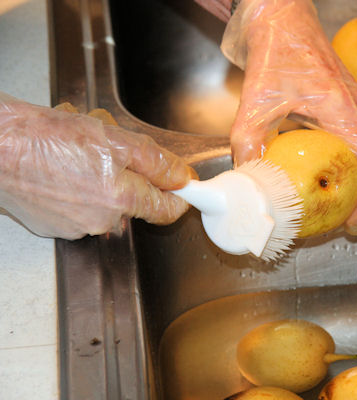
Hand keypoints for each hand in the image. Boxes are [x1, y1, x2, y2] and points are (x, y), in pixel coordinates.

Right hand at [0, 94, 191, 239]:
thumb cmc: (44, 139)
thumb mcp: (115, 139)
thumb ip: (156, 163)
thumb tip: (182, 178)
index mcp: (120, 200)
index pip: (165, 210)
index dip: (177, 195)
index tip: (180, 185)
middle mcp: (99, 221)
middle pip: (131, 196)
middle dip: (126, 169)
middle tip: (105, 143)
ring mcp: (73, 225)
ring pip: (102, 195)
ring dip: (97, 171)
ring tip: (72, 148)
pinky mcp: (51, 224)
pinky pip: (76, 202)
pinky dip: (73, 183)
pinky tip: (57, 162)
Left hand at [220, 0, 356, 235]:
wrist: (281, 17)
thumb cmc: (276, 47)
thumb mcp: (256, 100)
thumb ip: (249, 142)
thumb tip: (247, 180)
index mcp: (344, 109)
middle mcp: (356, 110)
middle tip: (339, 224)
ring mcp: (352, 107)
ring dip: (353, 184)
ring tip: (329, 208)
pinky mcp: (341, 106)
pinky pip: (351, 142)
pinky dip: (341, 166)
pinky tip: (317, 177)